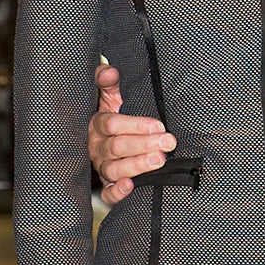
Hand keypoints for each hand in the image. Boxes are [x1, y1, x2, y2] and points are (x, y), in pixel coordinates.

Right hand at [89, 64, 176, 205]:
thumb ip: (109, 82)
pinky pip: (107, 193)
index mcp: (98, 124)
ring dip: (137, 165)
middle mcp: (97, 147)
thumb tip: (109, 70)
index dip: (136, 125)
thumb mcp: (110, 97)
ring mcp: (101, 167)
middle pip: (118, 147)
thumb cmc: (114, 117)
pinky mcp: (105, 186)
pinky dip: (117, 192)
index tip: (159, 125)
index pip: (113, 124)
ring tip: (159, 161)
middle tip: (168, 143)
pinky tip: (131, 187)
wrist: (104, 143)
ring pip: (115, 169)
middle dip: (144, 144)